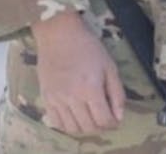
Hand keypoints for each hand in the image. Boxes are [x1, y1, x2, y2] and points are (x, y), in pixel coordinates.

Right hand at [31, 12, 124, 135]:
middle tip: (106, 119)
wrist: (59, 37)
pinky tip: (76, 117)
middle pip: (88, 127)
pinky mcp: (46, 99)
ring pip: (72, 128)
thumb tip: (119, 116)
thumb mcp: (110, 67)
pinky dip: (68, 126)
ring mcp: (56, 100)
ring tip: (92, 118)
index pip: (103, 119)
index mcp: (91, 89)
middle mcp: (72, 98)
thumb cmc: (89, 48)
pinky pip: (56, 123)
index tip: (116, 119)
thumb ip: (117, 93)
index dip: (113, 123)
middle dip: (101, 127)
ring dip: (85, 128)